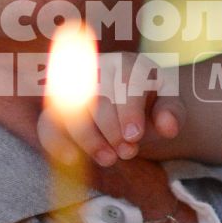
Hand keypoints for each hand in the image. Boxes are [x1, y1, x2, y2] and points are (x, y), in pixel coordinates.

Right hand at [37, 50, 184, 165]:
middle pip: (97, 97)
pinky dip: (56, 141)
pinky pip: (49, 124)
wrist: (135, 106)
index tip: (134, 137)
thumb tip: (169, 127)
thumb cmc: (152, 105)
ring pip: (71, 110)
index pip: (124, 82)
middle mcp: (97, 69)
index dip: (128, 111)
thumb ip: (172, 113)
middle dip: (111, 129)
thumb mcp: (170, 105)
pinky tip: (71, 157)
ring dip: (88, 138)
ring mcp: (74, 87)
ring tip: (109, 159)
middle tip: (128, 153)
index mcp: (128, 63)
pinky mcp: (57, 109)